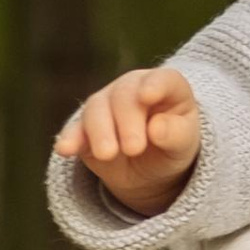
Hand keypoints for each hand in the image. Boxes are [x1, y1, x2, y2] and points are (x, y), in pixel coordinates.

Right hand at [54, 67, 201, 217]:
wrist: (151, 169)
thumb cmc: (172, 146)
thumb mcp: (183, 145)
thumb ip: (176, 134)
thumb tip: (157, 128)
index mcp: (166, 86)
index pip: (163, 80)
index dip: (155, 85)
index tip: (147, 96)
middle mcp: (132, 89)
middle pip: (124, 95)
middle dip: (127, 120)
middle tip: (134, 148)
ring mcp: (106, 105)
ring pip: (96, 109)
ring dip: (100, 131)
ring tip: (107, 155)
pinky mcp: (84, 128)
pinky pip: (75, 130)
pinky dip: (70, 139)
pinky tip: (66, 149)